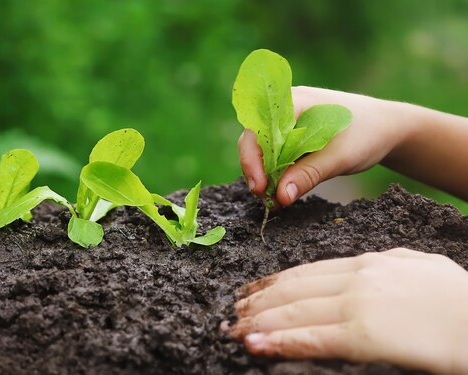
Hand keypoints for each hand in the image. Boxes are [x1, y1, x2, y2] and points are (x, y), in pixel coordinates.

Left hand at [227, 248, 467, 373]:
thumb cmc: (459, 298)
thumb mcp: (419, 265)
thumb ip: (387, 264)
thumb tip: (367, 264)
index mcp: (367, 263)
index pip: (306, 271)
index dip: (273, 282)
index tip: (252, 290)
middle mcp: (356, 280)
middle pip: (293, 289)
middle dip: (258, 302)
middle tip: (232, 312)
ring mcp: (358, 306)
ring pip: (295, 312)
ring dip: (258, 322)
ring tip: (233, 330)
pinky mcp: (364, 336)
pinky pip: (312, 339)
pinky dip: (279, 341)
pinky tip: (256, 345)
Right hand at [238, 86, 411, 206]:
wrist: (389, 128)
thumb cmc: (367, 134)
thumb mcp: (340, 157)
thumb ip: (309, 175)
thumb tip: (281, 197)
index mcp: (294, 101)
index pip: (258, 129)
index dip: (252, 158)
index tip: (260, 186)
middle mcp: (285, 107)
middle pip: (254, 140)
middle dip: (256, 170)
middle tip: (265, 198)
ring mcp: (287, 120)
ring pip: (262, 149)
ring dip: (265, 174)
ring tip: (274, 200)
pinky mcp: (292, 134)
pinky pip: (275, 153)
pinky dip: (276, 173)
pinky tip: (282, 191)